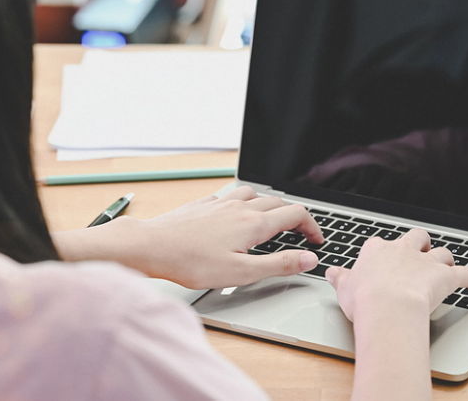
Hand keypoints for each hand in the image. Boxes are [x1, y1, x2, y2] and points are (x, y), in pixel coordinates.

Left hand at [54, 186, 323, 289]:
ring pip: (256, 194)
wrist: (150, 246)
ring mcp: (221, 202)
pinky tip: (235, 214)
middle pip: (279, 202)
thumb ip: (278, 265)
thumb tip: (308, 259)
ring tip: (270, 220)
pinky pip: (232, 194)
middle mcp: (240, 207)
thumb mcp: (241, 273)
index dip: (312, 226)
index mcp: (254, 223)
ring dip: (270, 204)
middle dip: (295, 216)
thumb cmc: (191, 262)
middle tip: (300, 233)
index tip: (316, 240)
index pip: (296, 214)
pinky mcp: (204, 203)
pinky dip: (244, 201)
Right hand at [325, 230, 467, 400]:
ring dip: (445, 260)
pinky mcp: (446, 276)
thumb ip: (340, 278)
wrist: (387, 306)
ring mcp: (425, 262)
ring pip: (441, 253)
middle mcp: (403, 251)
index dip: (385, 252)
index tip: (385, 259)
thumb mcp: (344, 288)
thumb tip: (332, 272)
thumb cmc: (364, 299)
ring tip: (447, 267)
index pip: (381, 244)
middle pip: (416, 237)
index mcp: (377, 251)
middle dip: (421, 243)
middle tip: (421, 252)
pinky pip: (466, 274)